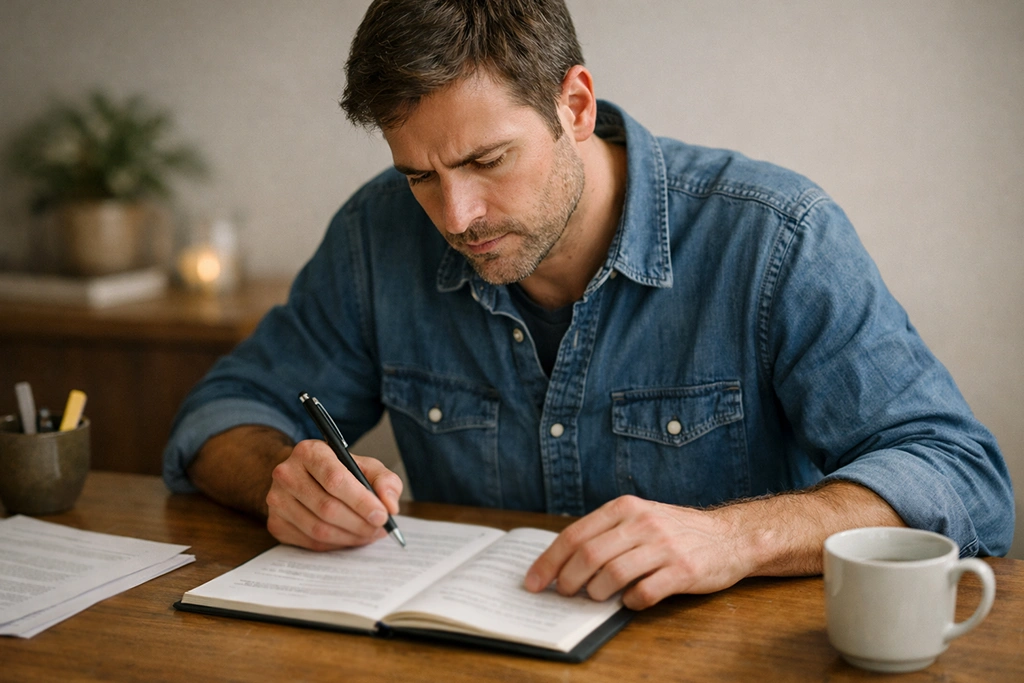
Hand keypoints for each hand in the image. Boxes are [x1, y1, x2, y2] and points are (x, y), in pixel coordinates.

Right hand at [264, 438, 402, 550]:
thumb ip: (385, 481)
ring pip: (319, 529)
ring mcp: (276, 500)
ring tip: (369, 534)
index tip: (382, 515)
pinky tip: (350, 537)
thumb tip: (391, 506)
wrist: (301, 476)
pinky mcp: (275, 523)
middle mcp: (286, 474)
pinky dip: (336, 544)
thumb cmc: (337, 470)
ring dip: (350, 537)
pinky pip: (310, 542)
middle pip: (327, 507)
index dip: (361, 501)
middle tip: (380, 529)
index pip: (335, 479)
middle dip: (359, 523)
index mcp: (309, 452)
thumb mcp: (364, 465)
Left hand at [524, 495, 751, 609]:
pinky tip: (631, 601)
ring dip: (596, 593)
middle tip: (563, 594)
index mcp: (625, 508)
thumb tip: (562, 563)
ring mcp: (663, 547)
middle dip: (567, 580)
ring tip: (596, 598)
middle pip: (588, 554)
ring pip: (613, 574)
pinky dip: (631, 602)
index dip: (549, 561)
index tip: (534, 581)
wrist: (729, 537)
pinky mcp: (683, 571)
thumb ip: (606, 533)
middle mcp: (642, 523)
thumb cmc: (675, 531)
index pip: (575, 535)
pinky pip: (645, 592)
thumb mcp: (639, 518)